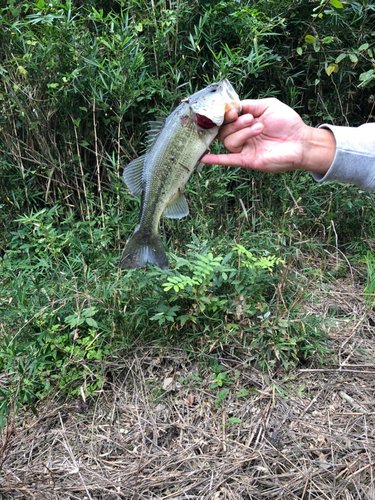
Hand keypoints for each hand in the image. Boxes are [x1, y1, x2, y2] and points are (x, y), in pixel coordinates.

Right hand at [201, 98, 335, 174]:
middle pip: (224, 130)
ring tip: (258, 129)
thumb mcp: (269, 105)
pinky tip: (204, 159)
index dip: (226, 113)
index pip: (227, 118)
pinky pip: (228, 160)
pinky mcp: (248, 160)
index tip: (233, 111)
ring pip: (229, 141)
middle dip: (236, 123)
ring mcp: (245, 149)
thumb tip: (233, 106)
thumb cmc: (288, 123)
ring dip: (242, 133)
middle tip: (251, 120)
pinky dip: (216, 160)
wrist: (301, 142)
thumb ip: (250, 105)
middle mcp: (243, 136)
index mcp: (246, 122)